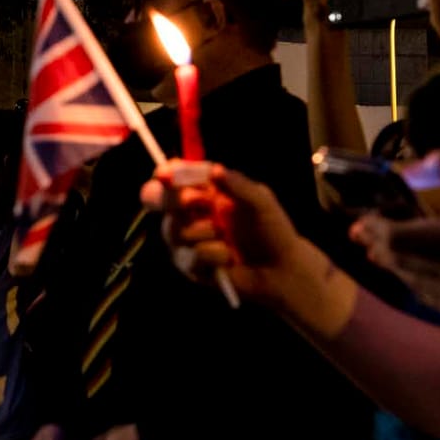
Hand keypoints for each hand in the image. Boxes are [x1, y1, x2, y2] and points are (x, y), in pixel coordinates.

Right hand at [140, 160, 318, 308]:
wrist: (281, 270)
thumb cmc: (273, 230)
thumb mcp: (261, 200)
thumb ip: (237, 184)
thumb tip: (214, 170)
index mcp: (206, 190)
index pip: (177, 175)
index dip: (167, 173)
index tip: (165, 175)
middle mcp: (191, 211)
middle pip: (158, 199)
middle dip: (168, 199)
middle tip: (189, 203)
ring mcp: (187, 239)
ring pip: (172, 230)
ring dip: (200, 232)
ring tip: (224, 237)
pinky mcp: (190, 265)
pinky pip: (187, 256)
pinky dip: (211, 255)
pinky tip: (227, 259)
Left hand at [364, 151, 439, 325]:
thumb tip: (405, 170)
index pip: (400, 238)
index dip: (375, 231)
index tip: (360, 223)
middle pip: (402, 264)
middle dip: (379, 248)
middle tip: (365, 236)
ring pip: (415, 285)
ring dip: (397, 267)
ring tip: (384, 252)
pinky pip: (435, 303)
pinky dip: (420, 285)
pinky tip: (416, 271)